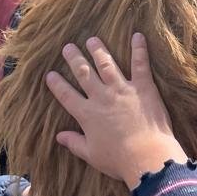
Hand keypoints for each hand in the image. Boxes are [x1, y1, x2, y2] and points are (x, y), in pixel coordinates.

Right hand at [46, 34, 186, 189]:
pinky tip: (137, 36)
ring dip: (98, 51)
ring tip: (92, 40)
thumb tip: (58, 137)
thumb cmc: (118, 160)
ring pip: (106, 64)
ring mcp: (122, 90)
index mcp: (87, 114)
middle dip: (74, 58)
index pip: (66, 95)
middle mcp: (101, 97)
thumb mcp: (91, 154)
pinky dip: (139, 49)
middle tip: (68, 46)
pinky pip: (140, 64)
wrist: (146, 157)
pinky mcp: (143, 87)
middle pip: (83, 73)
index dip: (57, 84)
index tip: (50, 74)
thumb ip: (74, 142)